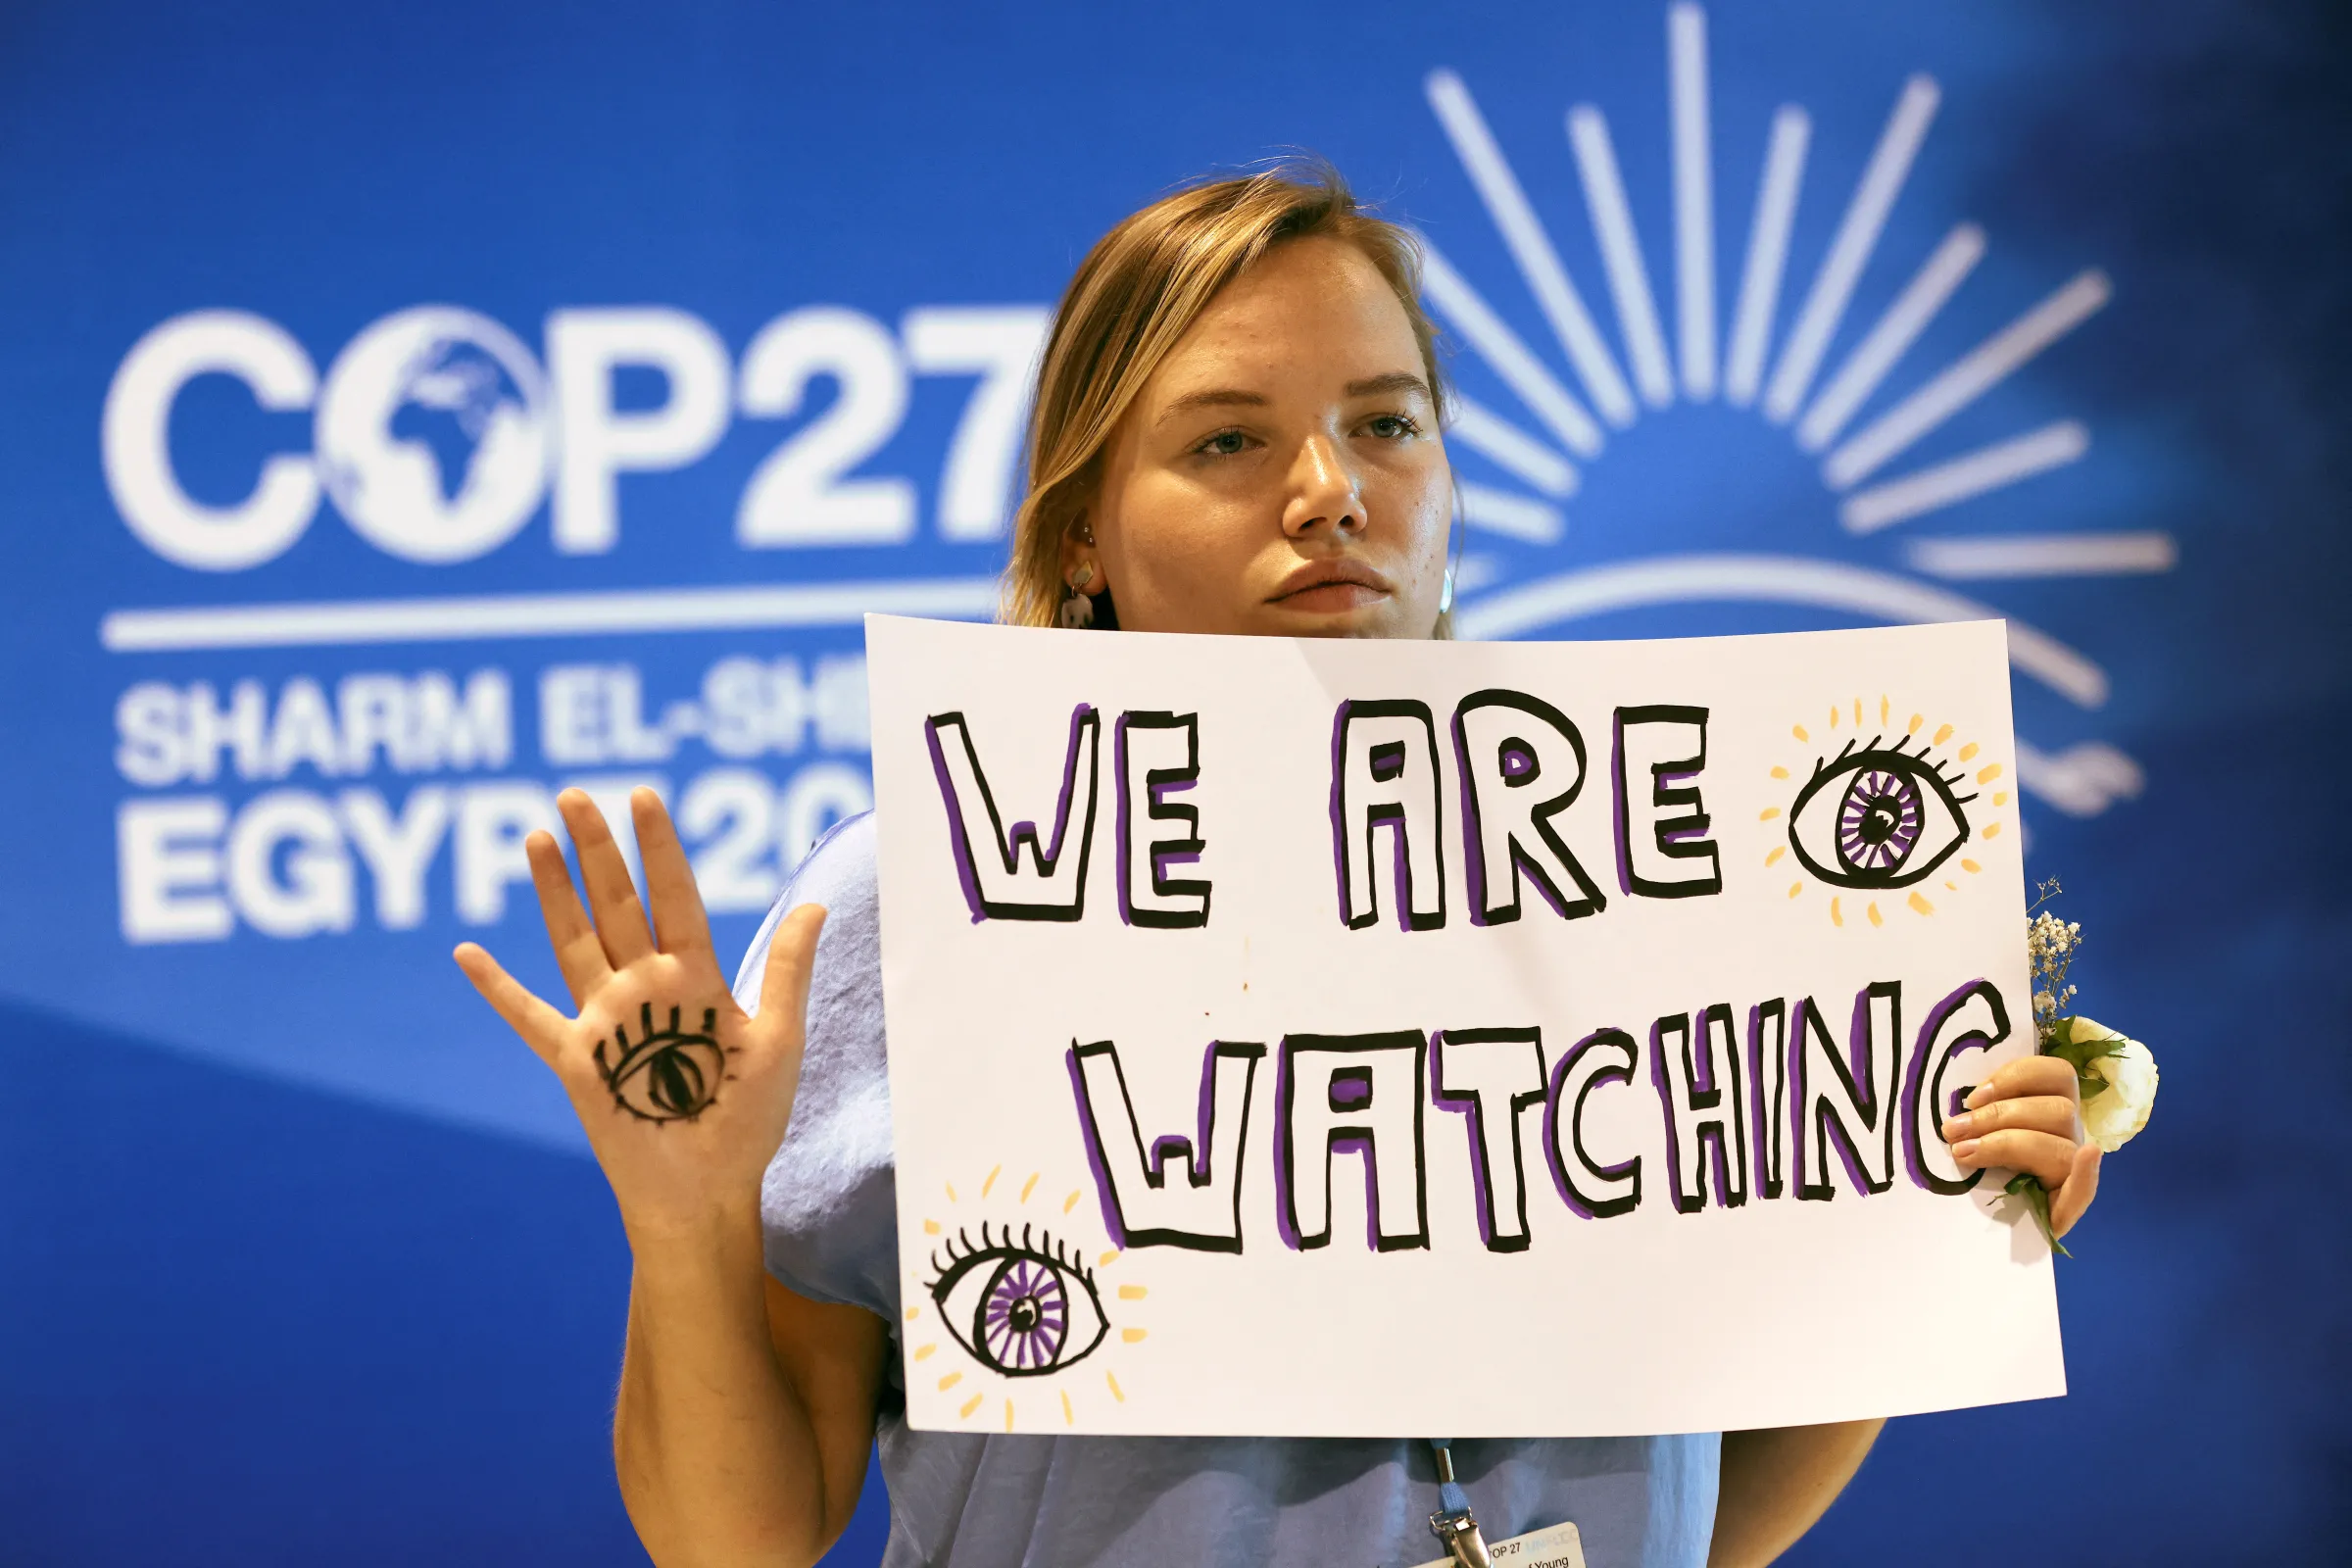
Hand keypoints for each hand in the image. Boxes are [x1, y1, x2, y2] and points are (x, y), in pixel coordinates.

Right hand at [453, 786, 826, 1240]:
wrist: (706, 1192)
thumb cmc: (749, 1123)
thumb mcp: (779, 1042)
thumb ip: (786, 972)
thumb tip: (815, 903)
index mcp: (697, 979)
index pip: (676, 898)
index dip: (660, 848)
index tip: (644, 796)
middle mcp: (647, 989)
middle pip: (618, 905)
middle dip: (598, 851)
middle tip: (576, 795)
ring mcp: (607, 1021)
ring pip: (575, 940)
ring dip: (555, 892)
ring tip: (538, 836)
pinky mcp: (576, 1061)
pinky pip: (529, 1017)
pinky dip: (496, 989)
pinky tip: (467, 953)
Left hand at [1941, 1055, 2102, 1237]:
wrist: (1984, 1222)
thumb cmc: (1977, 1162)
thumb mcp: (1978, 1128)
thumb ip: (1982, 1108)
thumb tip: (1967, 1101)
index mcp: (2050, 1106)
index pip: (2057, 1074)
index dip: (2016, 1077)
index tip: (1972, 1097)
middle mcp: (2068, 1134)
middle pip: (2057, 1110)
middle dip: (1999, 1115)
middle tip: (1954, 1130)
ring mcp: (2072, 1169)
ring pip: (2061, 1144)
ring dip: (2008, 1144)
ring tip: (1964, 1152)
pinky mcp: (2067, 1207)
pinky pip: (2086, 1190)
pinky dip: (2086, 1173)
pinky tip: (2087, 1156)